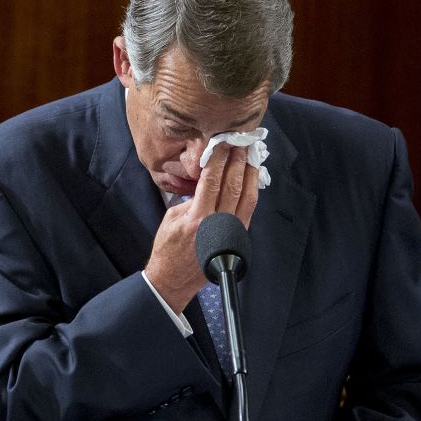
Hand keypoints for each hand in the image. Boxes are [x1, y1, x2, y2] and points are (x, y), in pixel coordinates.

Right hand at [144, 142, 259, 312]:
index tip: (222, 142)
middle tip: (241, 141)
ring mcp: (231, 232)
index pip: (211, 180)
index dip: (218, 158)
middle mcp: (217, 224)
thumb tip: (205, 180)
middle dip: (238, 160)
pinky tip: (252, 177)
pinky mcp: (238, 237)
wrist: (174, 278)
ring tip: (252, 154)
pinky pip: (248, 208)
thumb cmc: (168, 248)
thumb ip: (190, 198)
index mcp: (197, 218)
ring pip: (247, 196)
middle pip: (232, 185)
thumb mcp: (172, 218)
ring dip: (251, 173)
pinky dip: (252, 190)